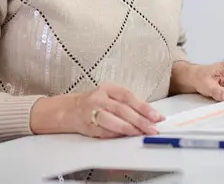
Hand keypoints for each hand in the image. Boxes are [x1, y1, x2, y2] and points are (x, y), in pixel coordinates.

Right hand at [30, 82, 163, 138]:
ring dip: (130, 129)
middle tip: (153, 128)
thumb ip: (127, 104)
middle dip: (140, 120)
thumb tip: (149, 115)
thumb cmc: (94, 102)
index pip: (128, 96)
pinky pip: (105, 131)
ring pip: (113, 121)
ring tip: (142, 133)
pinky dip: (118, 135)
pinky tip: (127, 136)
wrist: (67, 110)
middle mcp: (99, 98)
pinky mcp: (88, 125)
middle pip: (123, 109)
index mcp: (107, 88)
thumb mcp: (109, 96)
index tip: (156, 116)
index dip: (143, 107)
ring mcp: (92, 111)